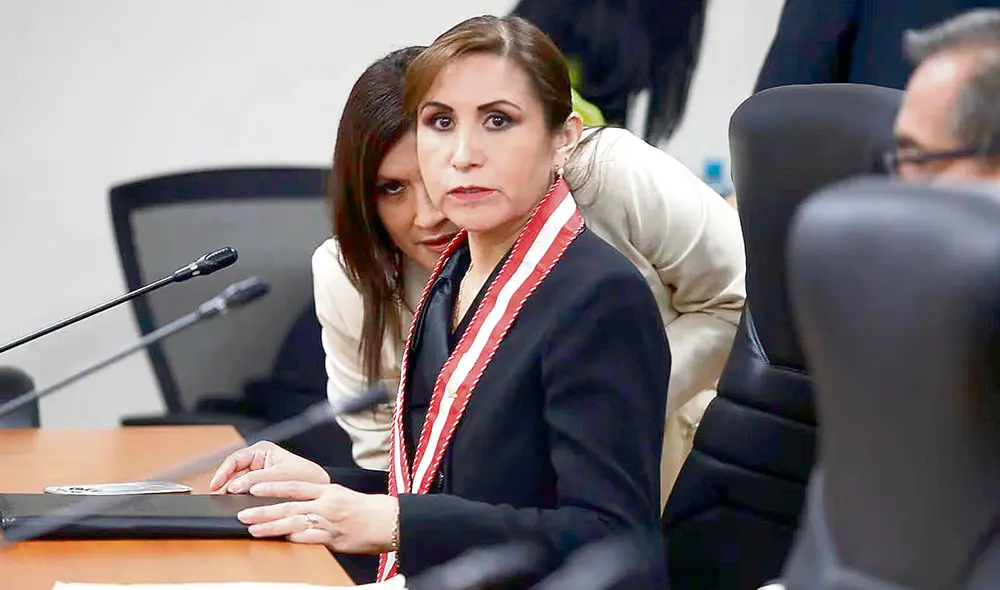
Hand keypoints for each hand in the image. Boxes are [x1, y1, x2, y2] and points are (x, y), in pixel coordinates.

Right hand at [208, 440, 329, 494]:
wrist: (320, 493)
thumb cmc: (307, 477)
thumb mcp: (281, 475)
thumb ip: (257, 479)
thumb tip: (234, 486)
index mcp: (262, 450)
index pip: (235, 459)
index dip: (223, 471)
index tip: (215, 484)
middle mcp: (258, 461)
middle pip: (233, 473)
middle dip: (225, 485)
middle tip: (217, 497)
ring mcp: (258, 476)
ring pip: (237, 485)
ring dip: (231, 494)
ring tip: (224, 503)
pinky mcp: (260, 490)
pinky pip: (245, 495)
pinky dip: (240, 500)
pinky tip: (237, 506)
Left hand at [237, 481, 397, 554]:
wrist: (388, 520)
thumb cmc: (365, 509)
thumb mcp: (341, 496)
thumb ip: (319, 499)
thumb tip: (295, 503)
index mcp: (327, 490)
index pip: (295, 486)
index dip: (273, 486)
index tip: (254, 487)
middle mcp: (326, 503)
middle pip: (289, 505)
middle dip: (263, 509)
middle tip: (243, 513)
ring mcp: (329, 521)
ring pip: (295, 522)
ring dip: (272, 526)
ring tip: (253, 528)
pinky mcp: (333, 538)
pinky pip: (309, 538)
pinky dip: (293, 539)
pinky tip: (280, 539)